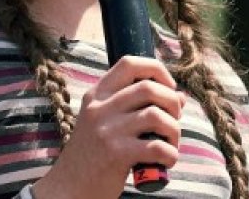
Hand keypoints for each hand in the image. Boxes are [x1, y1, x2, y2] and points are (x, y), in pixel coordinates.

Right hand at [33, 56, 184, 198]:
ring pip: (156, 115)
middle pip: (149, 87)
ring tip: (171, 143)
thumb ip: (137, 106)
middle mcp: (100, 108)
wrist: (68, 189)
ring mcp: (107, 130)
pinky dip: (170, 154)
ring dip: (174, 130)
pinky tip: (167, 160)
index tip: (168, 87)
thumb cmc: (93, 154)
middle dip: (172, 102)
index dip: (156, 69)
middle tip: (174, 119)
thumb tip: (180, 96)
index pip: (130, 63)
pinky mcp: (116, 154)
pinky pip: (157, 146)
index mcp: (97, 95)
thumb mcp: (106, 123)